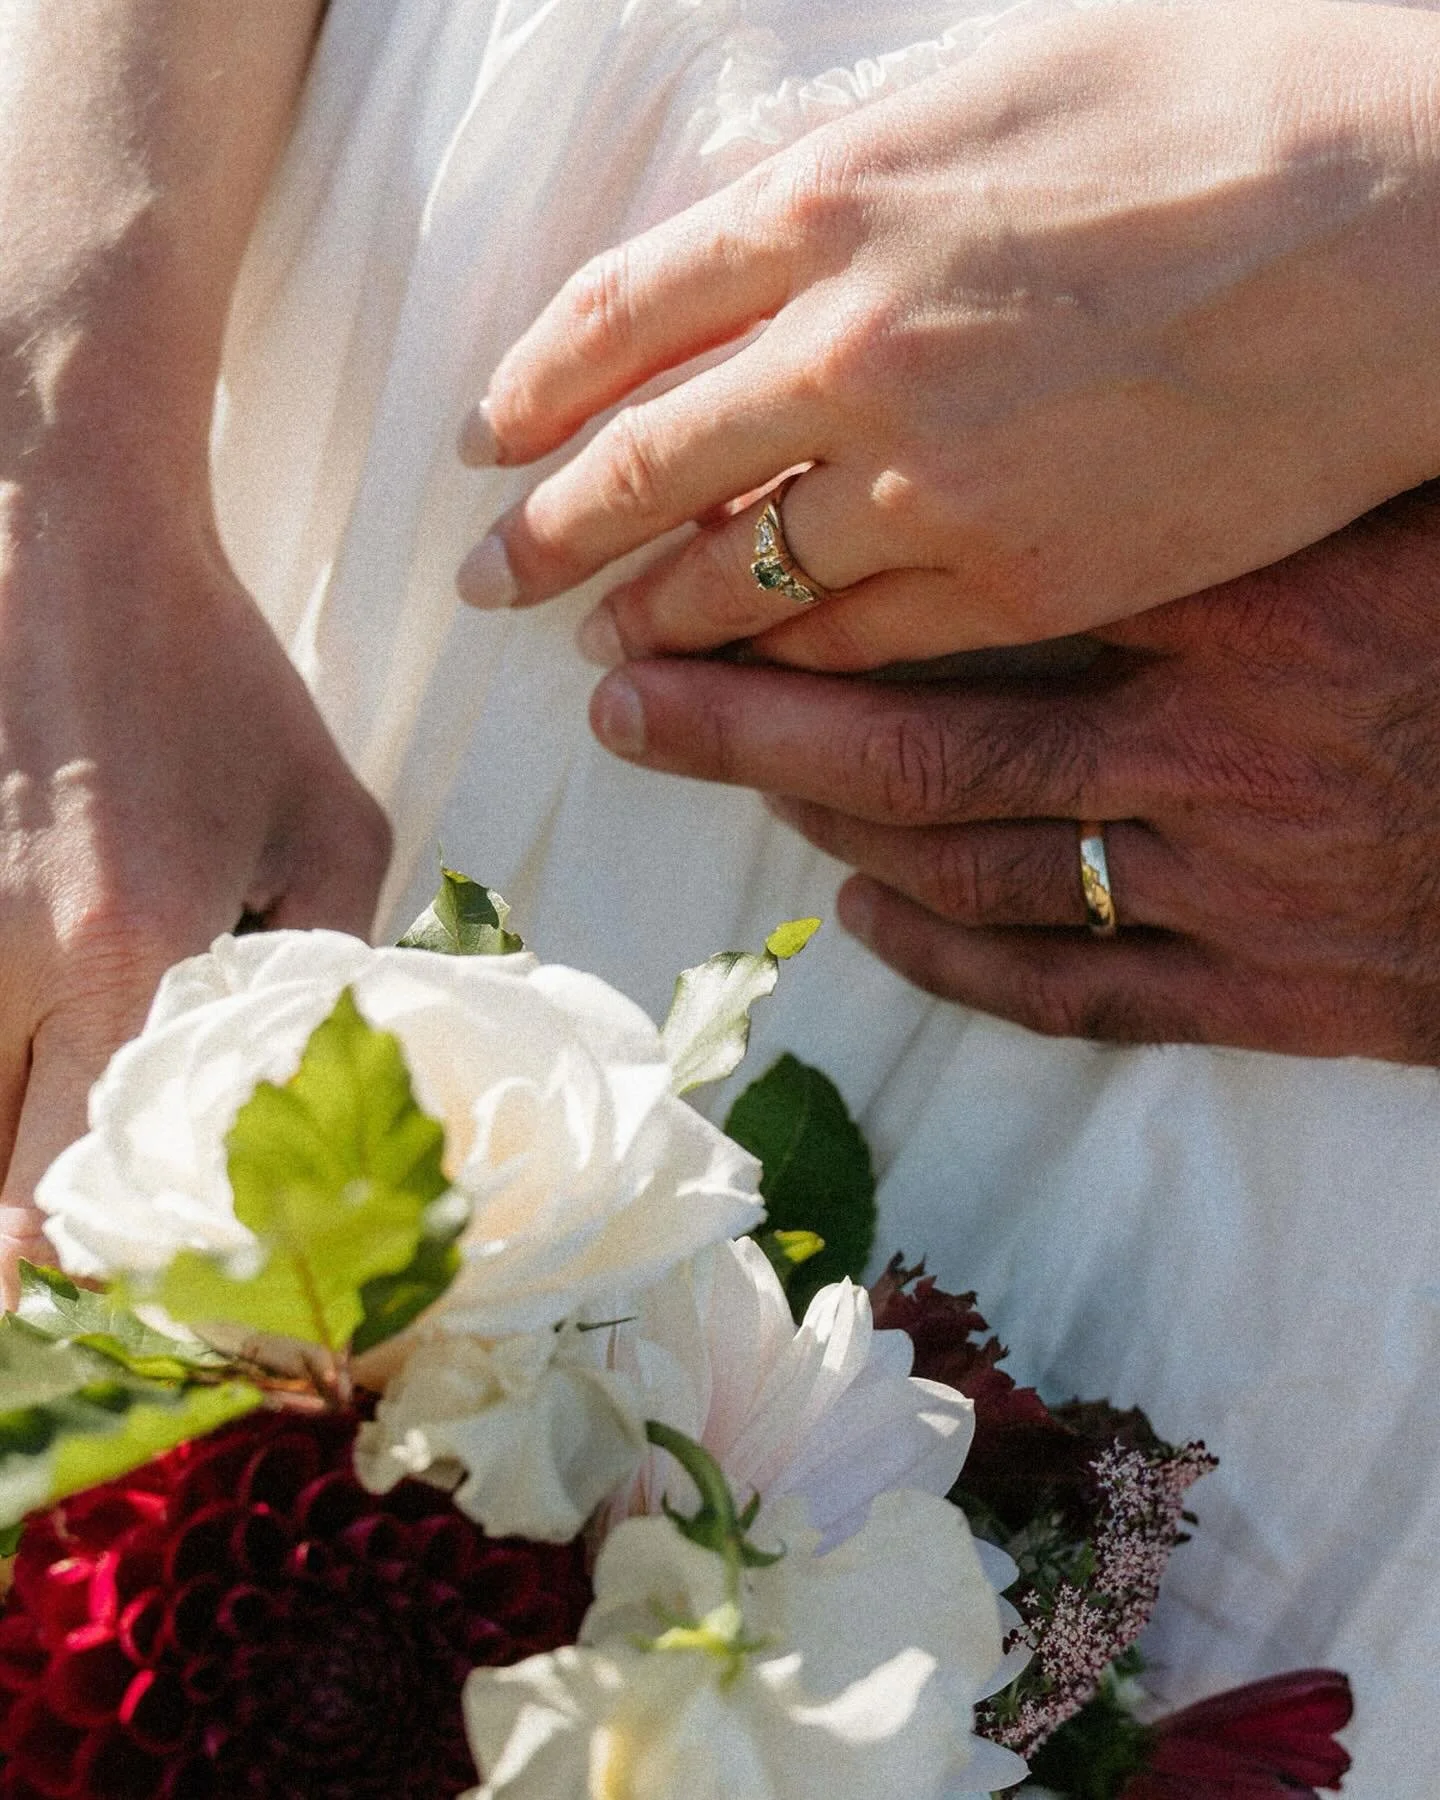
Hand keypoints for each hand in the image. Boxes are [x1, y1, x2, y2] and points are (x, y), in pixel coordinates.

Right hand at [0, 478, 390, 1300]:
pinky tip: (14, 1081)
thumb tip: (329, 1097)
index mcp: (127, 951)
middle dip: (24, 1270)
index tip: (127, 1326)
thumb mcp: (332, 820)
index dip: (98, 1284)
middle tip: (74, 1316)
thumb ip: (334, 970)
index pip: (81, 1191)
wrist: (57, 540)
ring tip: (51, 1237)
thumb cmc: (211, 681)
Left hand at [461, 1, 1439, 669]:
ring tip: (605, 648)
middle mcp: (847, 345)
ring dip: (654, 616)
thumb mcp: (999, 73)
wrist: (1397, 222)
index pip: (619, 313)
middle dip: (550, 533)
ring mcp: (925, 477)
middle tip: (493, 581)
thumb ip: (854, 162)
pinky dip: (782, 664)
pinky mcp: (1015, 576)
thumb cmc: (1226, 102)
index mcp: (829, 199)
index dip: (534, 384)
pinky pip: (854, 640)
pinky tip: (745, 679)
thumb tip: (756, 220)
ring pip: (737, 575)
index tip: (489, 439)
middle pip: (644, 466)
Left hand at [583, 480, 1439, 1061]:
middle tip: (627, 706)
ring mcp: (1223, 888)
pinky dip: (951, 957)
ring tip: (733, 790)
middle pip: (920, 749)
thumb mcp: (1413, 524)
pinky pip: (1068, 989)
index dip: (810, 596)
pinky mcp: (1262, 992)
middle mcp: (1205, 756)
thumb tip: (1108, 426)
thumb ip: (1265, 486)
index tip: (694, 575)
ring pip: (971, 868)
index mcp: (1246, 614)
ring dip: (829, 831)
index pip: (973, 597)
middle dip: (749, 729)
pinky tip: (866, 922)